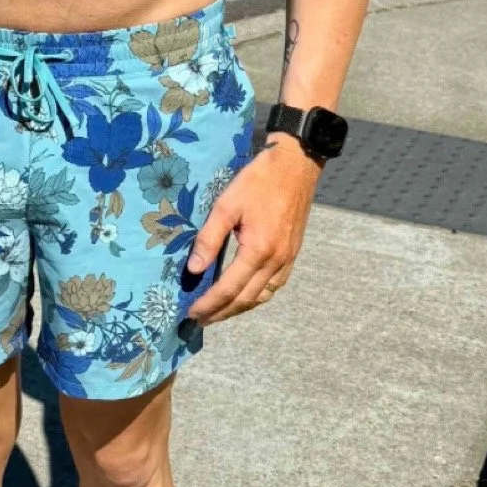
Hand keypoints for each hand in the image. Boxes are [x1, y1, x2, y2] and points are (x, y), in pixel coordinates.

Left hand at [183, 135, 320, 323]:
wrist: (295, 166)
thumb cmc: (257, 181)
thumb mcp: (225, 205)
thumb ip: (209, 239)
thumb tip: (193, 270)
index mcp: (259, 250)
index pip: (229, 289)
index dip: (209, 304)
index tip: (191, 313)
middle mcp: (277, 261)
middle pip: (247, 299)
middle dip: (222, 313)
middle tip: (200, 320)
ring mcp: (288, 259)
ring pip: (263, 296)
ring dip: (240, 308)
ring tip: (218, 313)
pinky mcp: (293, 253)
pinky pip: (274, 285)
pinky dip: (257, 297)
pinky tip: (244, 296)